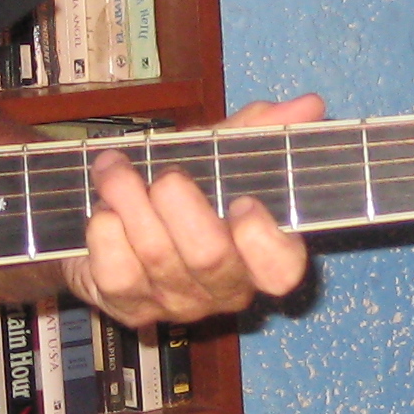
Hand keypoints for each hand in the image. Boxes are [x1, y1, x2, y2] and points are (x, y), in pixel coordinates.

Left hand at [64, 95, 322, 328]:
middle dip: (179, 201)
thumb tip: (309, 105)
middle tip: (164, 174)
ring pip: (158, 257)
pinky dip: (106, 232)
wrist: (107, 219)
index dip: (263, 239)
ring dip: (130, 200)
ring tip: (114, 169)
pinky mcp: (128, 308)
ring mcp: (176, 303)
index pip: (281, 269)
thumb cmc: (176, 190)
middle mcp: (222, 287)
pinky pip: (117, 273)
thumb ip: (257, 132)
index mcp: (257, 254)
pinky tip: (104, 212)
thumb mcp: (215, 155)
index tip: (243, 202)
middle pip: (210, 256)